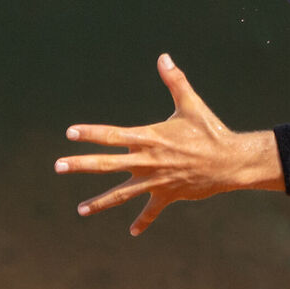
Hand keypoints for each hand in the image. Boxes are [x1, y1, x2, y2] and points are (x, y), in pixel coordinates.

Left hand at [55, 55, 277, 235]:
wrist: (231, 162)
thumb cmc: (210, 131)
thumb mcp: (191, 105)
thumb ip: (175, 81)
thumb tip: (164, 57)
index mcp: (150, 138)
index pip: (113, 135)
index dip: (91, 133)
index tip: (70, 132)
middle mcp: (148, 161)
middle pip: (107, 163)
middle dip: (81, 164)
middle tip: (58, 166)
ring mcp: (156, 181)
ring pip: (122, 193)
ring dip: (100, 202)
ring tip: (80, 210)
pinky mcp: (168, 195)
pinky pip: (151, 211)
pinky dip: (143, 222)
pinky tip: (132, 232)